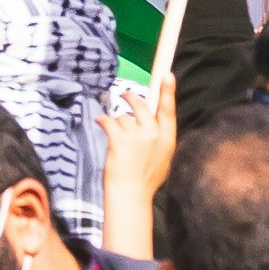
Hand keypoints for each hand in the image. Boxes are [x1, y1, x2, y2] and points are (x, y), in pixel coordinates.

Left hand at [98, 76, 175, 255]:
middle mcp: (154, 134)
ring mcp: (137, 136)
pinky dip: (103, 121)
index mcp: (167, 139)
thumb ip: (159, 139)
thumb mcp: (162, 159)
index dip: (167, 91)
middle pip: (142, 105)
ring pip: (124, 117)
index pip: (168, 110)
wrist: (130, 196)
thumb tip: (152, 124)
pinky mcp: (119, 139)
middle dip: (132, 98)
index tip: (167, 74)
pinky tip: (100, 122)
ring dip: (118, 124)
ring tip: (116, 141)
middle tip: (125, 95)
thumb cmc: (145, 180)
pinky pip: (109, 120)